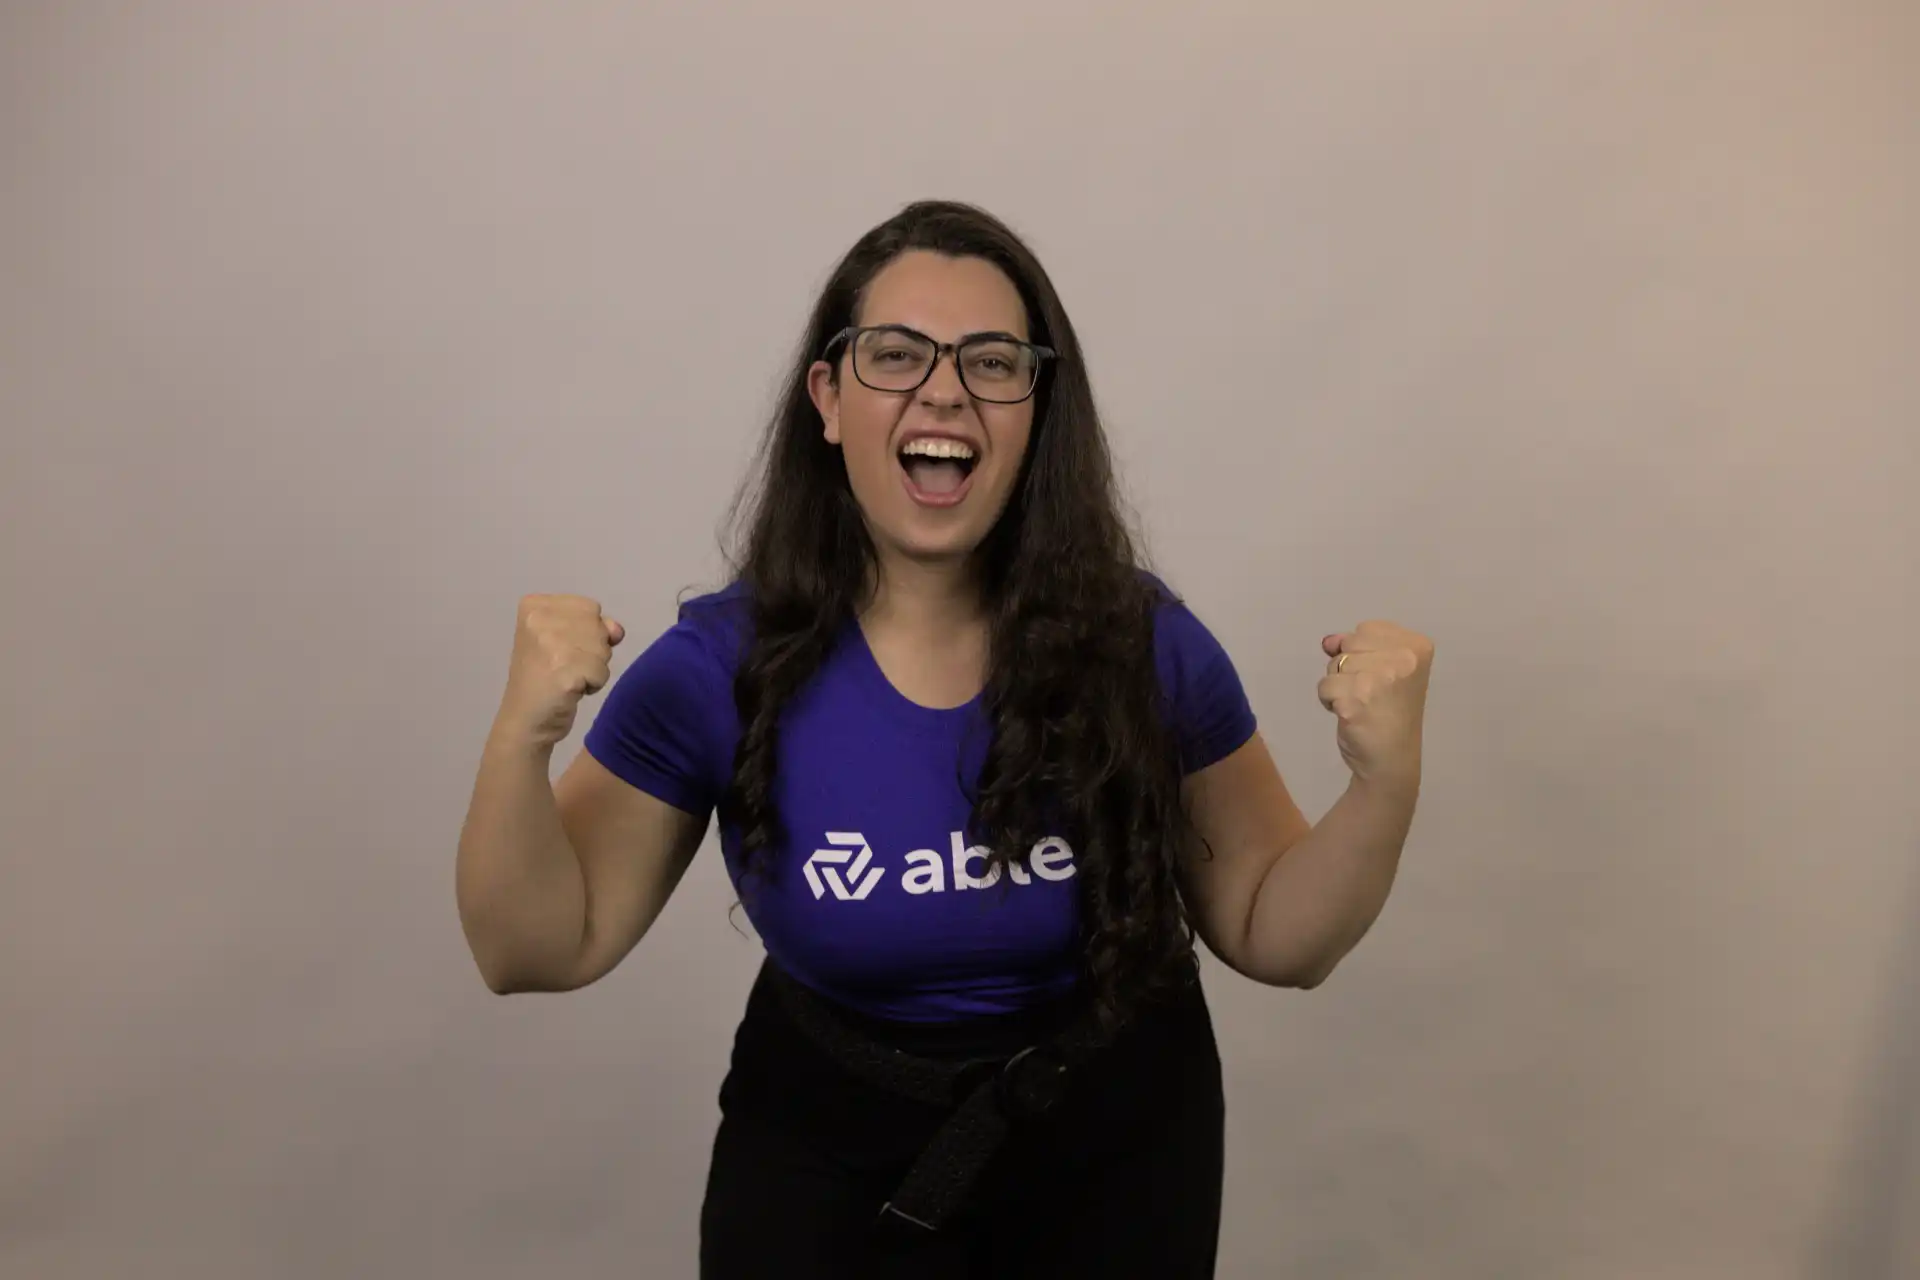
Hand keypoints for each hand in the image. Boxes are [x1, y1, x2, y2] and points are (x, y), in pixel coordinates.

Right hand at [496, 594, 625, 747]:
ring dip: (594, 668)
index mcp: (534, 605)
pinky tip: (570, 689)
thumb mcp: (564, 638)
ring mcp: (550, 643)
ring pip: (603, 648)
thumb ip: (594, 625)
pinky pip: (602, 671)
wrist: (526, 719)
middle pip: (598, 626)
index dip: (586, 632)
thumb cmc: (544, 676)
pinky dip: (593, 684)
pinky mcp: (564, 669)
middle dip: (592, 650)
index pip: (589, 607)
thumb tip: (616, 631)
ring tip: (567, 676)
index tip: (561, 649)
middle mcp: (538, 618)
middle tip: (565, 665)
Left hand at [1318, 621, 1433, 791]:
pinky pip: (1325, 686)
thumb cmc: (1390, 712)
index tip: (1381, 677)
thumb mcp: (1383, 669)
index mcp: (1416, 646)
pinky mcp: (1356, 699)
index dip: (1363, 653)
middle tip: (1369, 693)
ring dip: (1338, 686)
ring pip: (1333, 665)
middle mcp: (1403, 659)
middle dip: (1348, 668)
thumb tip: (1329, 642)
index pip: (1366, 629)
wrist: (1393, 759)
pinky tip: (1350, 714)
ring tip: (1361, 704)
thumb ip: (1356, 647)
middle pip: (1348, 645)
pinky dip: (1330, 701)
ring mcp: (1380, 678)